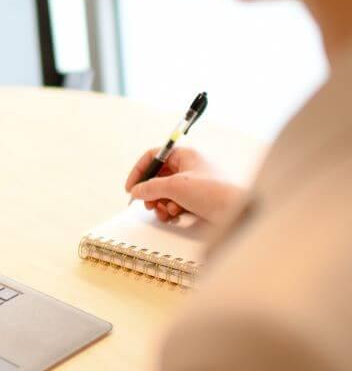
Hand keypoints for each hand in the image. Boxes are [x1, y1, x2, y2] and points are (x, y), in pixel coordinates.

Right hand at [125, 146, 244, 224]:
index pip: (154, 156)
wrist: (238, 213)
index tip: (131, 188)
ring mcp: (194, 184)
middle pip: (158, 176)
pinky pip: (175, 202)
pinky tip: (174, 215)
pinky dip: (171, 210)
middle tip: (147, 204)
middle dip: (150, 192)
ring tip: (163, 211)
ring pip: (165, 192)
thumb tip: (136, 191)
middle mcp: (189, 167)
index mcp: (185, 155)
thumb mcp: (175, 187)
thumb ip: (150, 187)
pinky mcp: (198, 200)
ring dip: (160, 203)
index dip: (140, 171)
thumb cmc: (212, 192)